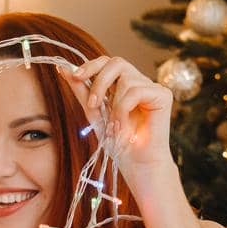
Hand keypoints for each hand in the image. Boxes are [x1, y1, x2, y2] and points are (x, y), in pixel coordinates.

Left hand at [60, 56, 174, 186]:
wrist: (136, 165)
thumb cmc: (118, 143)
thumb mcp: (94, 114)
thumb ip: (81, 91)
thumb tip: (63, 68)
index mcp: (122, 85)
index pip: (106, 63)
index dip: (91, 65)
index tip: (74, 76)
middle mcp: (138, 82)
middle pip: (116, 62)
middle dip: (99, 80)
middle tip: (92, 104)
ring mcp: (151, 88)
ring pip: (126, 79)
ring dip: (114, 105)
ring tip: (115, 126)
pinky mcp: (163, 95)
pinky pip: (136, 91)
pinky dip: (124, 110)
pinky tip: (125, 126)